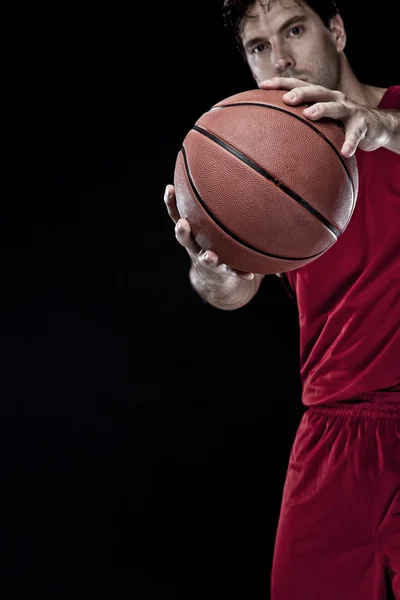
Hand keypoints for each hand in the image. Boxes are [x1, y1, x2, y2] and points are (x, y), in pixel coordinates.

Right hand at [164, 184, 253, 279]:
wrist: (214, 275)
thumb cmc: (214, 238)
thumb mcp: (211, 218)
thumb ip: (217, 197)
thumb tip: (233, 159)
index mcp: (191, 229)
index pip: (177, 213)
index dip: (171, 202)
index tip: (170, 189)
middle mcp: (195, 244)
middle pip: (184, 238)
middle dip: (182, 231)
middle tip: (183, 224)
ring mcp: (206, 259)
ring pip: (204, 258)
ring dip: (207, 257)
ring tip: (211, 256)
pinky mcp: (222, 271)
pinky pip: (231, 272)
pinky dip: (239, 272)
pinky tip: (250, 274)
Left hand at [260, 77, 388, 156]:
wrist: (374, 127)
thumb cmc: (339, 125)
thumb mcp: (321, 121)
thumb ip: (301, 123)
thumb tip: (270, 135)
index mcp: (321, 96)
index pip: (299, 85)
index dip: (281, 83)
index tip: (262, 85)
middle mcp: (334, 98)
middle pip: (316, 91)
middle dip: (300, 93)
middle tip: (286, 99)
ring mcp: (349, 110)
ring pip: (335, 107)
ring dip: (322, 109)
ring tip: (310, 114)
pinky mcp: (363, 124)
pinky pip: (355, 134)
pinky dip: (350, 142)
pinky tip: (345, 152)